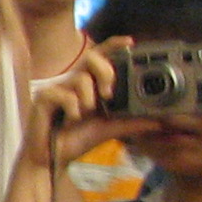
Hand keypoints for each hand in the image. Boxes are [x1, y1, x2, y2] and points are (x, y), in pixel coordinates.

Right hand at [21, 37, 154, 169]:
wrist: (53, 159)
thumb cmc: (77, 139)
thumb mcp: (109, 129)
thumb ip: (131, 122)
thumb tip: (158, 121)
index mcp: (89, 84)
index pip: (101, 57)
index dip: (114, 45)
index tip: (131, 42)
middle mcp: (74, 81)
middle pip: (91, 57)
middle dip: (105, 71)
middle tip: (109, 94)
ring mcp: (58, 88)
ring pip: (80, 79)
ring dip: (88, 100)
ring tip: (84, 115)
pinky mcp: (44, 98)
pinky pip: (64, 95)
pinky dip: (72, 110)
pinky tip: (69, 121)